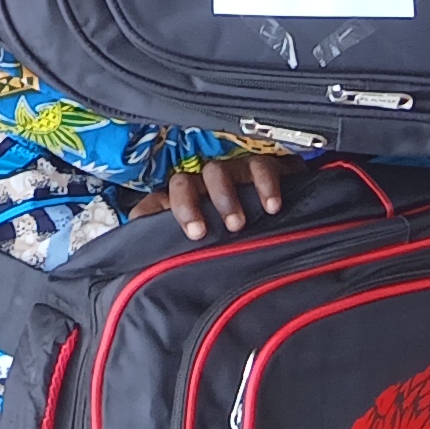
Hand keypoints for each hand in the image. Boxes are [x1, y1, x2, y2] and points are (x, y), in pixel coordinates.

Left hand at [164, 153, 295, 240]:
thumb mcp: (197, 243)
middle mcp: (203, 184)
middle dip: (189, 206)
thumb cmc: (228, 232)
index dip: (169, 211)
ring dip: (225, 197)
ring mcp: (231, 173)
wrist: (281, 220)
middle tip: (200, 232)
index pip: (162, 200)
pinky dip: (265, 184)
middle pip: (185, 182)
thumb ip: (172, 249)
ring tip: (236, 223)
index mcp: (183, 200)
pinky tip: (271, 205)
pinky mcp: (261, 168)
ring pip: (219, 172)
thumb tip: (148, 261)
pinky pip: (260, 167)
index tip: (188, 233)